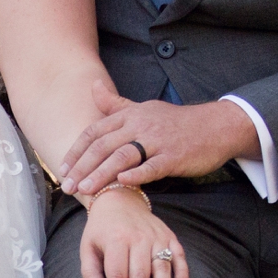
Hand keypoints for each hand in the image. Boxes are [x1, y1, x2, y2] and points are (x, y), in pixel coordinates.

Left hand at [62, 79, 260, 195]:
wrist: (216, 126)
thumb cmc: (176, 122)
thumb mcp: (144, 109)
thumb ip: (116, 104)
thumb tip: (93, 87)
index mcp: (130, 115)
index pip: (95, 132)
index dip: (76, 150)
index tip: (62, 168)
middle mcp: (140, 124)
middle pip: (103, 146)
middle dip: (81, 167)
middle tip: (67, 186)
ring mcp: (158, 140)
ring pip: (122, 156)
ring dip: (100, 174)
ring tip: (84, 190)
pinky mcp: (174, 156)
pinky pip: (152, 166)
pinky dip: (136, 174)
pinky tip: (122, 183)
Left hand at [79, 187, 190, 277]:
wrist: (119, 199)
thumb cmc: (101, 229)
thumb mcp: (87, 246)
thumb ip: (90, 272)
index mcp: (116, 239)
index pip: (117, 274)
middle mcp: (138, 237)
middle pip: (140, 274)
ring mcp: (156, 236)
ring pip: (161, 267)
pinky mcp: (169, 235)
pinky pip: (179, 255)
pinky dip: (183, 272)